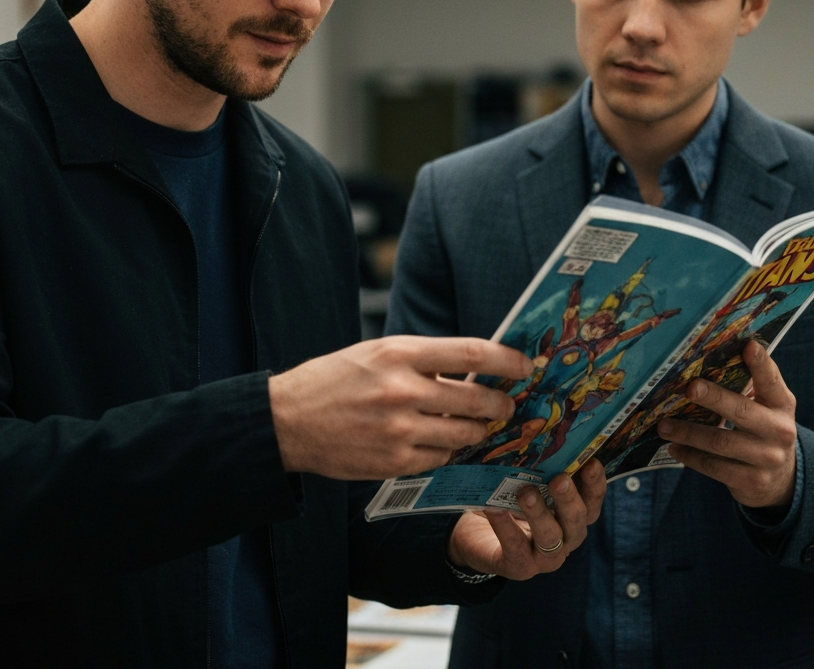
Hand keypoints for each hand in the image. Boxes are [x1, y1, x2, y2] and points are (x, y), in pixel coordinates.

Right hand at [268, 335, 531, 479]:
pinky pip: (440, 458)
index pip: (470, 352)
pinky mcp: (394, 462)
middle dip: (499, 404)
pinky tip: (443, 442)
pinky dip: (448, 451)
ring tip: (477, 424)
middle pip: (475, 398)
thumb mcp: (376, 352)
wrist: (288, 421)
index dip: (506, 359)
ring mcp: (399, 430)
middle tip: (506, 404)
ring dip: (477, 430)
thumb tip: (471, 368)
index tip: (526, 365)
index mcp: (399, 353)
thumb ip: (422, 359)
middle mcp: (402, 390)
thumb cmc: (335, 379)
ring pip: (463, 434)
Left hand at [446, 460, 605, 579]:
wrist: (479, 535)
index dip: (595, 483)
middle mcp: (566, 538)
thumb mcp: (528, 481)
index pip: (593, 500)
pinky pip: (516, 549)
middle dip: (569, 499)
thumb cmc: (510, 499)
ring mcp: (545, 557)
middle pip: (577, 521)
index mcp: (574, 515)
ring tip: (526, 493)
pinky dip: (506, 528)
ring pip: (551, 538)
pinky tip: (495, 509)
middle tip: (559, 479)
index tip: (591, 462)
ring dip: (540, 514)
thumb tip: (542, 425)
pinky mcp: (519, 567)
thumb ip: (540, 464)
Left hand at [658, 339, 796, 508]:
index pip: (771, 381)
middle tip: (688, 388)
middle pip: (740, 411)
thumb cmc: (762, 430)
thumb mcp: (766, 408)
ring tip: (663, 425)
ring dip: (687, 432)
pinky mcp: (752, 480)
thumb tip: (706, 358)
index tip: (748, 345)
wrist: (781, 480)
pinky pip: (714, 467)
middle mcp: (779, 431)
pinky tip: (674, 448)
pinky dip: (690, 456)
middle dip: (713, 398)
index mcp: (782, 405)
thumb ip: (748, 386)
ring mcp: (767, 458)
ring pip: (720, 441)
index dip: (761, 363)